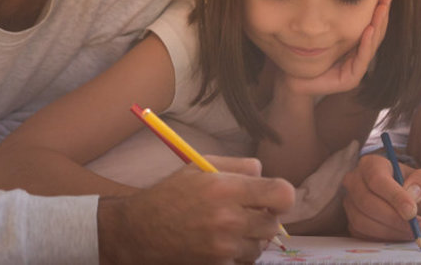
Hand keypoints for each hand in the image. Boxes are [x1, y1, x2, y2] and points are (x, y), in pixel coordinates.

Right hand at [97, 156, 295, 263]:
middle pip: (274, 224)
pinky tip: (217, 245)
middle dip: (263, 219)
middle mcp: (228, 219)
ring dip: (250, 240)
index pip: (282, 195)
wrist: (138, 232)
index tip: (271, 199)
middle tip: (245, 215)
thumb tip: (264, 173)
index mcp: (226, 188)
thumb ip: (238, 165)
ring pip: (260, 246)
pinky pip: (244, 262)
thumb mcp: (199, 167)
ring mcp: (224, 247)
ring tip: (226, 231)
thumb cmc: (169, 196)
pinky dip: (236, 256)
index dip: (281, 197)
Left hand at [280, 0, 393, 98]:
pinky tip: (369, 29)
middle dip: (382, 14)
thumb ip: (333, 21)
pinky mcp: (351, 79)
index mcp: (355, 48)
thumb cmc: (306, 58)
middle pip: (376, 34)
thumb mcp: (322, 35)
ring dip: (378, 25)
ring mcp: (356, 70)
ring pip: (372, 44)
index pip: (371, 27)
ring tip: (382, 8)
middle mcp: (358, 59)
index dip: (378, 10)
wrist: (295, 82)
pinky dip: (366, 43)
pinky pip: (361, 58)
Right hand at [341, 153, 420, 240]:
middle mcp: (354, 180)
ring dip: (389, 231)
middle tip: (415, 228)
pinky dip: (381, 239)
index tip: (412, 212)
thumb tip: (412, 194)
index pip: (377, 179)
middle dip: (393, 218)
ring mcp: (349, 202)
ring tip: (411, 233)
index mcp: (370, 164)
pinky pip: (361, 234)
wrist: (401, 199)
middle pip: (366, 202)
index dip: (394, 197)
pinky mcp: (350, 221)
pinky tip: (399, 236)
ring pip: (362, 221)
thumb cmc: (410, 186)